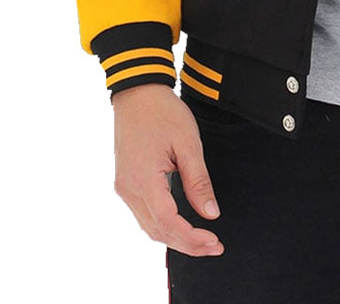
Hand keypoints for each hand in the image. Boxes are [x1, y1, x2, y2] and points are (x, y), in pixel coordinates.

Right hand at [112, 83, 223, 256]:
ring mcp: (124, 186)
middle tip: (214, 247)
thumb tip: (210, 214)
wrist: (137, 92)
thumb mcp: (188, 144)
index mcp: (144, 179)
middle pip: (157, 230)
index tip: (214, 242)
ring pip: (149, 225)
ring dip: (174, 237)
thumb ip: (198, 181)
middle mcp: (129, 189)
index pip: (168, 222)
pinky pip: (144, 213)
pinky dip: (163, 224)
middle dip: (186, 244)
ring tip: (202, 240)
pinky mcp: (125, 182)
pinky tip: (181, 224)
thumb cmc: (163, 112)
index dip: (192, 238)